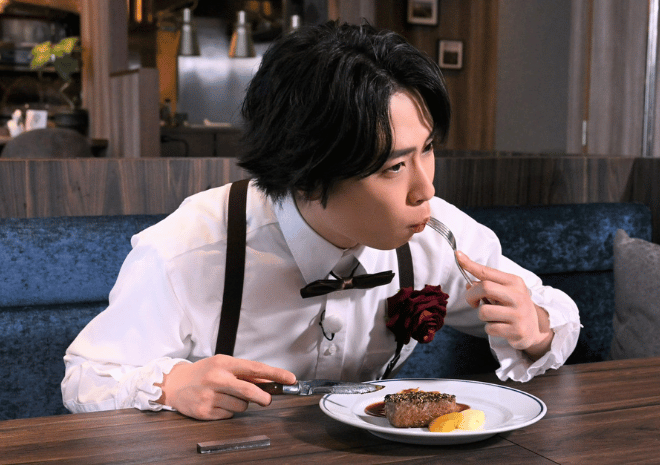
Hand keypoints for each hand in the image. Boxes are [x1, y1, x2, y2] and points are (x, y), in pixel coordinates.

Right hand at [155, 355, 295, 419]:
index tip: (290, 379)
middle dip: (263, 397)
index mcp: (223, 363)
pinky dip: (229, 411)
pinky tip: (218, 403)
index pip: (255, 368)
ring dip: (242, 404)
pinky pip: (229, 415)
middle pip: (250, 391)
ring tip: (229, 396)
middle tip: (267, 399)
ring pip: (241, 406)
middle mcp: (216, 379)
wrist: (175, 383)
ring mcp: (210, 396)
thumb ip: (245, 374)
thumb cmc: (203, 372)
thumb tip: (269, 382)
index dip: (275, 374)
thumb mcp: (224, 365)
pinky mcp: (204, 411)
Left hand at [456, 251, 552, 359]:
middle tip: (473, 302)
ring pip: (484, 311)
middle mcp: (518, 295)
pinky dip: (489, 328)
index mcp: (514, 282)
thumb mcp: (505, 292)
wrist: (534, 330)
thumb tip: (468, 284)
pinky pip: (490, 328)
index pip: (487, 272)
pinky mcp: (516, 330)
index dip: (470, 264)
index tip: (458, 255)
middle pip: (485, 288)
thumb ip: (487, 285)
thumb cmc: (514, 307)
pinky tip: (500, 327)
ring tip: (493, 317)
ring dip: (482, 316)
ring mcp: (518, 314)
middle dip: (471, 296)